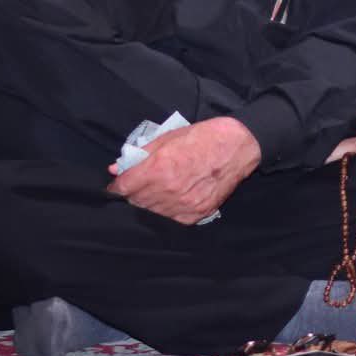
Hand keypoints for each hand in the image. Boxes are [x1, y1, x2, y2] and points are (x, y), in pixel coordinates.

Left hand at [107, 116, 262, 223]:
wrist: (238, 146)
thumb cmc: (203, 137)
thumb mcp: (168, 137)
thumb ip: (141, 154)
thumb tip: (116, 168)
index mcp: (158, 167)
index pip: (123, 188)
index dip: (117, 186)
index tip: (119, 184)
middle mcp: (168, 189)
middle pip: (135, 202)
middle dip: (134, 193)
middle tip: (141, 184)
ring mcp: (183, 205)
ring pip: (152, 212)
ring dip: (149, 203)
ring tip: (159, 190)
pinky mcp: (196, 214)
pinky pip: (171, 218)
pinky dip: (168, 210)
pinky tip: (174, 197)